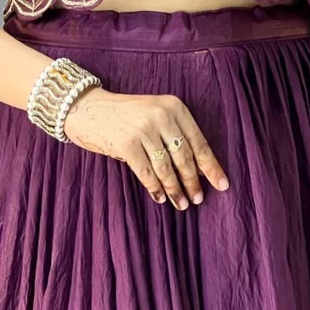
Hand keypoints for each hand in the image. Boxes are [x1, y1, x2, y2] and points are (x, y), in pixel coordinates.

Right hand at [63, 85, 230, 209]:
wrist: (87, 108)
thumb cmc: (125, 116)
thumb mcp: (154, 114)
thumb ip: (174, 134)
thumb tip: (198, 169)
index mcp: (173, 106)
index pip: (198, 141)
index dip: (210, 166)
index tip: (222, 185)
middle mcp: (161, 115)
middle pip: (184, 157)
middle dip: (193, 181)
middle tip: (199, 199)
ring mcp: (143, 129)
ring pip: (167, 168)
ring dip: (176, 189)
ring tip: (182, 203)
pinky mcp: (126, 144)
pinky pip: (147, 174)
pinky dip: (156, 189)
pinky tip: (161, 197)